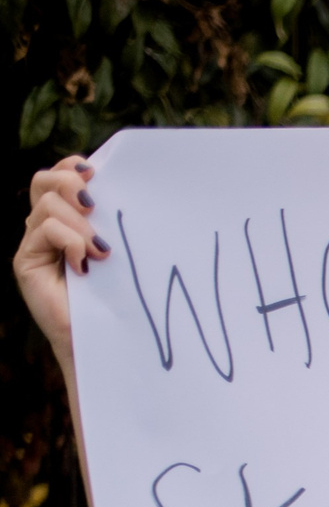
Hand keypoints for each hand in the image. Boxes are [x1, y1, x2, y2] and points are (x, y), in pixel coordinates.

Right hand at [15, 153, 104, 369]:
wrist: (104, 339)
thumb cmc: (119, 296)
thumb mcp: (121, 252)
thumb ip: (114, 225)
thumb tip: (125, 193)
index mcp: (69, 220)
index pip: (60, 176)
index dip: (73, 167)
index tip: (98, 174)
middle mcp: (46, 227)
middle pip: (43, 181)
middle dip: (70, 183)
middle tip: (95, 206)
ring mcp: (34, 243)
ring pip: (48, 204)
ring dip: (80, 223)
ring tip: (101, 252)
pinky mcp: (26, 260)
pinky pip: (45, 229)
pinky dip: (71, 241)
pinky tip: (85, 265)